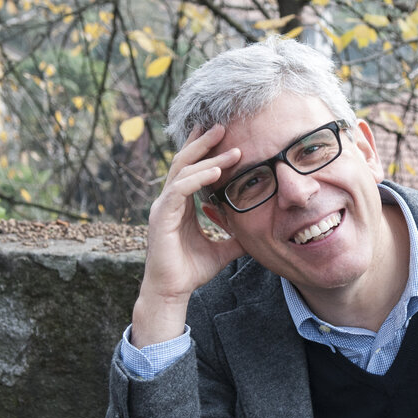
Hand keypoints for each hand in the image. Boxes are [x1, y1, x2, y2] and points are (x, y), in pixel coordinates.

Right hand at [131, 125, 244, 347]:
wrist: (172, 292)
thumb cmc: (190, 271)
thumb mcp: (221, 250)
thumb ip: (234, 238)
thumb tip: (255, 234)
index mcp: (179, 205)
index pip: (190, 170)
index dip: (203, 151)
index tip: (221, 136)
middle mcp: (168, 202)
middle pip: (184, 162)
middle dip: (202, 142)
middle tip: (221, 125)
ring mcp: (163, 207)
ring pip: (183, 171)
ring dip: (207, 157)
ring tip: (229, 146)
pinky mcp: (162, 217)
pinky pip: (180, 189)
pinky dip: (198, 178)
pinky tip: (217, 171)